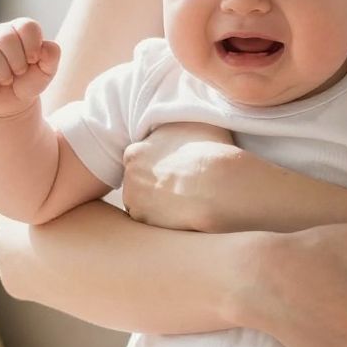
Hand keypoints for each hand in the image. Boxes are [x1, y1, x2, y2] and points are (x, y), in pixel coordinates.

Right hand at [0, 18, 60, 116]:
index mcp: (18, 29)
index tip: (33, 61)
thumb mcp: (46, 71)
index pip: (26, 26)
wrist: (10, 103)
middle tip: (19, 73)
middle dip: (17, 62)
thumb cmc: (28, 81)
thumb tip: (44, 47)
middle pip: (6, 37)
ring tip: (6, 80)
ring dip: (3, 73)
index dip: (33, 46)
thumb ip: (51, 56)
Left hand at [121, 122, 236, 228]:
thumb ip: (180, 127)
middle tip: (179, 187)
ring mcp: (133, 200)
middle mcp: (129, 175)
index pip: (138, 160)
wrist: (217, 184)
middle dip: (154, 185)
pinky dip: (164, 222)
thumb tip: (187, 123)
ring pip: (142, 204)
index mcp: (136, 151)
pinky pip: (151, 223)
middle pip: (137, 182)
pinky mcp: (144, 221)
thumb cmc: (211, 151)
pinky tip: (183, 215)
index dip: (157, 165)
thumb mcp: (194, 126)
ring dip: (157, 205)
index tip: (174, 169)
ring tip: (184, 202)